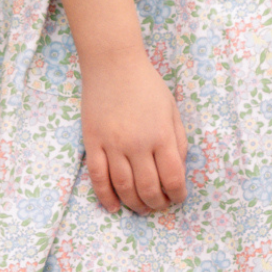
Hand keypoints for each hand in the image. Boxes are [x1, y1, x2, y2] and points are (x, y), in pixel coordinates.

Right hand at [81, 47, 187, 214]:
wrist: (113, 64)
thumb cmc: (147, 85)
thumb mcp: (172, 110)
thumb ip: (178, 140)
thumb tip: (178, 170)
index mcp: (162, 135)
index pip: (173, 178)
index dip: (177, 195)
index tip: (178, 198)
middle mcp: (138, 143)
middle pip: (148, 188)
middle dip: (157, 203)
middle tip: (159, 206)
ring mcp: (113, 144)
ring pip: (123, 187)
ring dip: (134, 204)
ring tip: (141, 208)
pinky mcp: (93, 142)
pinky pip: (98, 177)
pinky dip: (105, 197)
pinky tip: (114, 207)